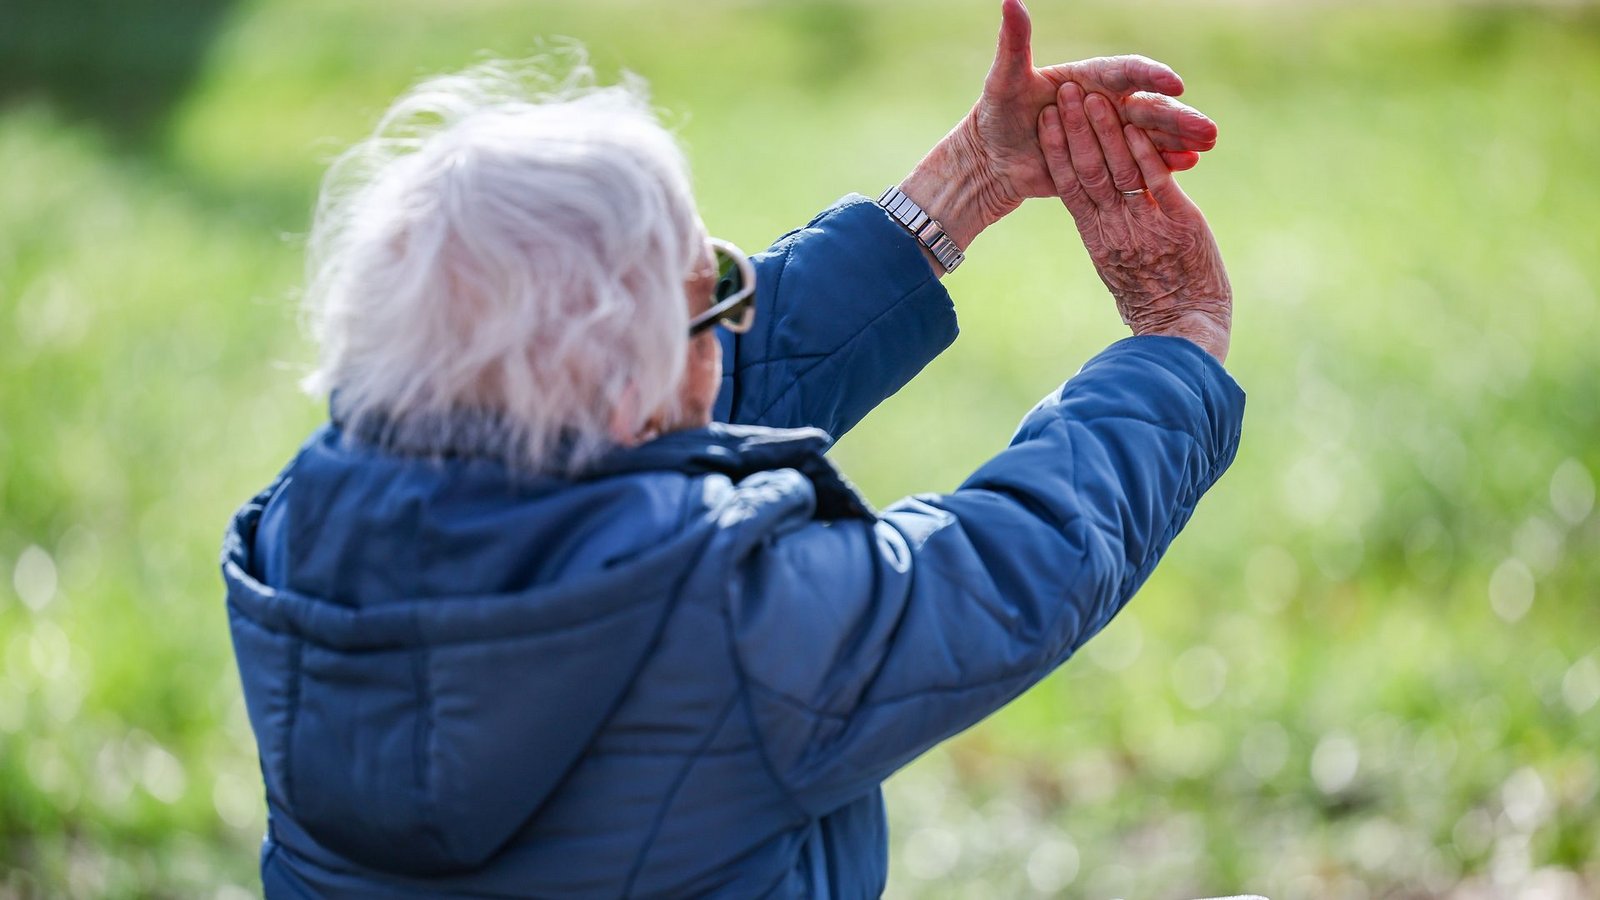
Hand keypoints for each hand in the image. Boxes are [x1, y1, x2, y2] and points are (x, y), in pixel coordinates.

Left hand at [966, 0, 1218, 213]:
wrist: (994, 158)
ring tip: (1206, 145)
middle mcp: (1108, 104)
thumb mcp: (1004, 79)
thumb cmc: (998, 113)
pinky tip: (1187, 166)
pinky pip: (1139, 164)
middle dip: (1178, 116)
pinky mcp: (1107, 163)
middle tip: (1207, 126)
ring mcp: (1110, 136)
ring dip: (1180, 139)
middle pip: (1149, 107)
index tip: (1173, 83)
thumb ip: (1015, 44)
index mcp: (1091, 78)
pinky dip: (1163, 164)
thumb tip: (1010, 1)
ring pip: (1151, 135)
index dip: (1151, 76)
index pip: (1127, 71)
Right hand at [1039, 83, 1232, 362]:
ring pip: (1118, 169)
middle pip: (1088, 171)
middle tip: (1064, 92)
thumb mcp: (1118, 270)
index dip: (1056, 151)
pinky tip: (1135, 125)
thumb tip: (1098, 216)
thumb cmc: (1154, 307)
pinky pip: (1156, 181)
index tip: (1046, 121)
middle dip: (1075, 129)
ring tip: (1095, 97)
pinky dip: (1145, 151)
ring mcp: (1146, 223)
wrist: (1183, 331)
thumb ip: (1108, 238)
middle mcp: (1115, 228)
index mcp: (1097, 239)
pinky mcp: (1179, 221)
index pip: (1069, 187)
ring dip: (1105, 131)